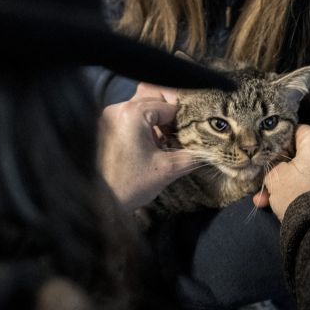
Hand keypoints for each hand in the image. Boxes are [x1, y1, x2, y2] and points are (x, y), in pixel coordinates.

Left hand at [97, 83, 194, 211]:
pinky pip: (129, 120)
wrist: (99, 204)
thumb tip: (209, 151)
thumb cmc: (129, 185)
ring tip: (162, 146)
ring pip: (141, 112)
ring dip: (155, 126)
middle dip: (168, 122)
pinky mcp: (102, 129)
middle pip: (154, 105)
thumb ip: (193, 156)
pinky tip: (148, 148)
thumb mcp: (168, 169)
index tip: (189, 138)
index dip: (183, 123)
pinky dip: (141, 130)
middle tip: (176, 141)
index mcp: (132, 113)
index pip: (169, 108)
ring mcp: (107, 118)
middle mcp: (117, 110)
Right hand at [253, 124, 309, 221]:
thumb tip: (275, 170)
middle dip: (287, 169)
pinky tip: (295, 205)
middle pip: (306, 154)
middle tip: (270, 184)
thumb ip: (273, 167)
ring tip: (275, 201)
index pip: (296, 131)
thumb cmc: (298, 193)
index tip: (271, 158)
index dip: (280, 144)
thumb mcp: (275, 177)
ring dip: (296, 183)